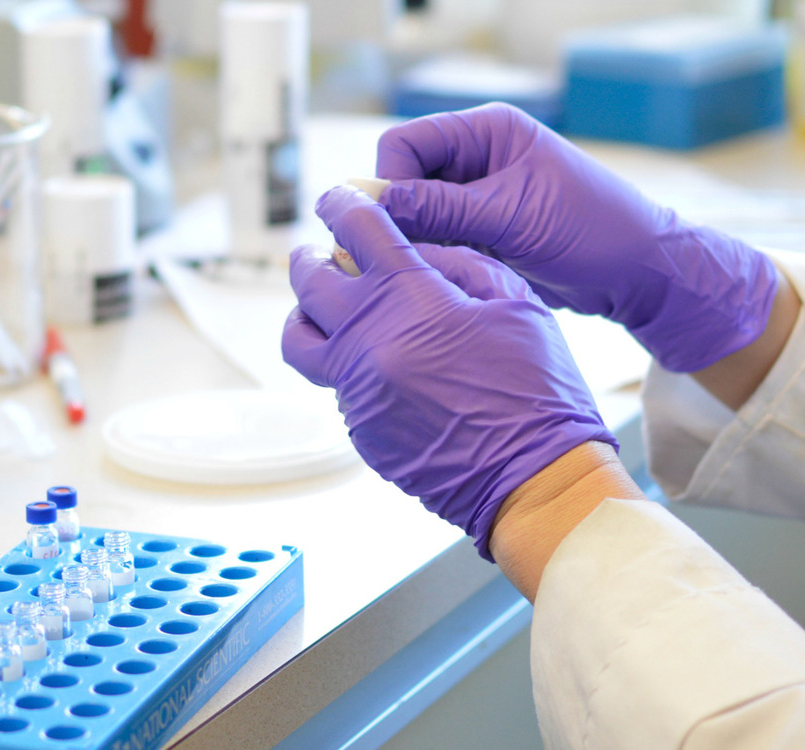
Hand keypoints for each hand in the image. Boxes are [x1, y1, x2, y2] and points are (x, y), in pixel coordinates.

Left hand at [282, 185, 615, 559]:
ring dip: (306, 315)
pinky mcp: (359, 429)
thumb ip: (458, 262)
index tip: (338, 198)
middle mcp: (367, 342)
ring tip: (326, 310)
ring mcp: (356, 391)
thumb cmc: (539, 388)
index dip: (344, 204)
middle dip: (309, 258)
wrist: (535, 479)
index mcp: (409, 300)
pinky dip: (347, 363)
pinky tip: (383, 365)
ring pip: (299, 341)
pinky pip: (335, 384)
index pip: (357, 231)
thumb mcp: (515, 303)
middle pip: (308, 283)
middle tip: (318, 252)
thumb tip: (415, 249)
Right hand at [375, 103, 778, 372]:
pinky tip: (451, 277)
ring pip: (418, 214)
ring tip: (438, 269)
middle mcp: (478, 157)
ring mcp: (478, 196)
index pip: (407, 143)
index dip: (391, 182)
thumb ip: (444, 208)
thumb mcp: (513, 216)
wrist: (637, 273)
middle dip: (401, 217)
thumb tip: (380, 204)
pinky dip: (436, 258)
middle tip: (407, 256)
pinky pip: (438, 239)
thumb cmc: (591, 231)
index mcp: (488, 132)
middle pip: (406, 179)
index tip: (392, 226)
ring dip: (419, 242)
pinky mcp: (483, 230)